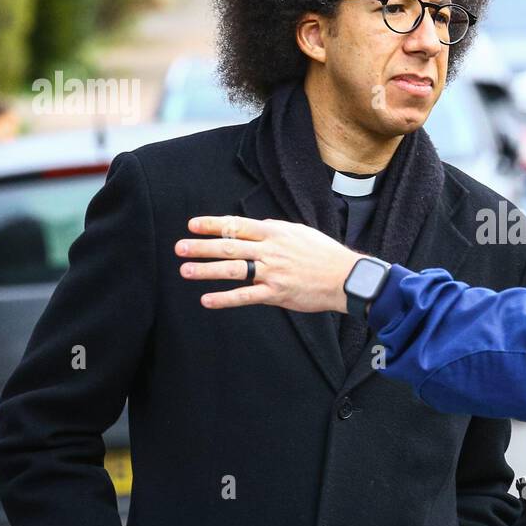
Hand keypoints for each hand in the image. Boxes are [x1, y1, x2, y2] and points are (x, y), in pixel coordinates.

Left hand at [176, 215, 361, 312]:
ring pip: (232, 270)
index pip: (237, 226)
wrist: (345, 277)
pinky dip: (224, 298)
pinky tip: (207, 300)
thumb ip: (276, 230)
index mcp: (275, 233)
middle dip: (201, 246)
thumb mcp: (300, 233)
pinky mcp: (276, 293)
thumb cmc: (324, 254)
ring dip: (206, 271)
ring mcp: (272, 272)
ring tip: (185, 270)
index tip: (192, 225)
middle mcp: (271, 251)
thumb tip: (257, 227)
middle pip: (229, 247)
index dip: (213, 225)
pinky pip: (245, 296)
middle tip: (180, 247)